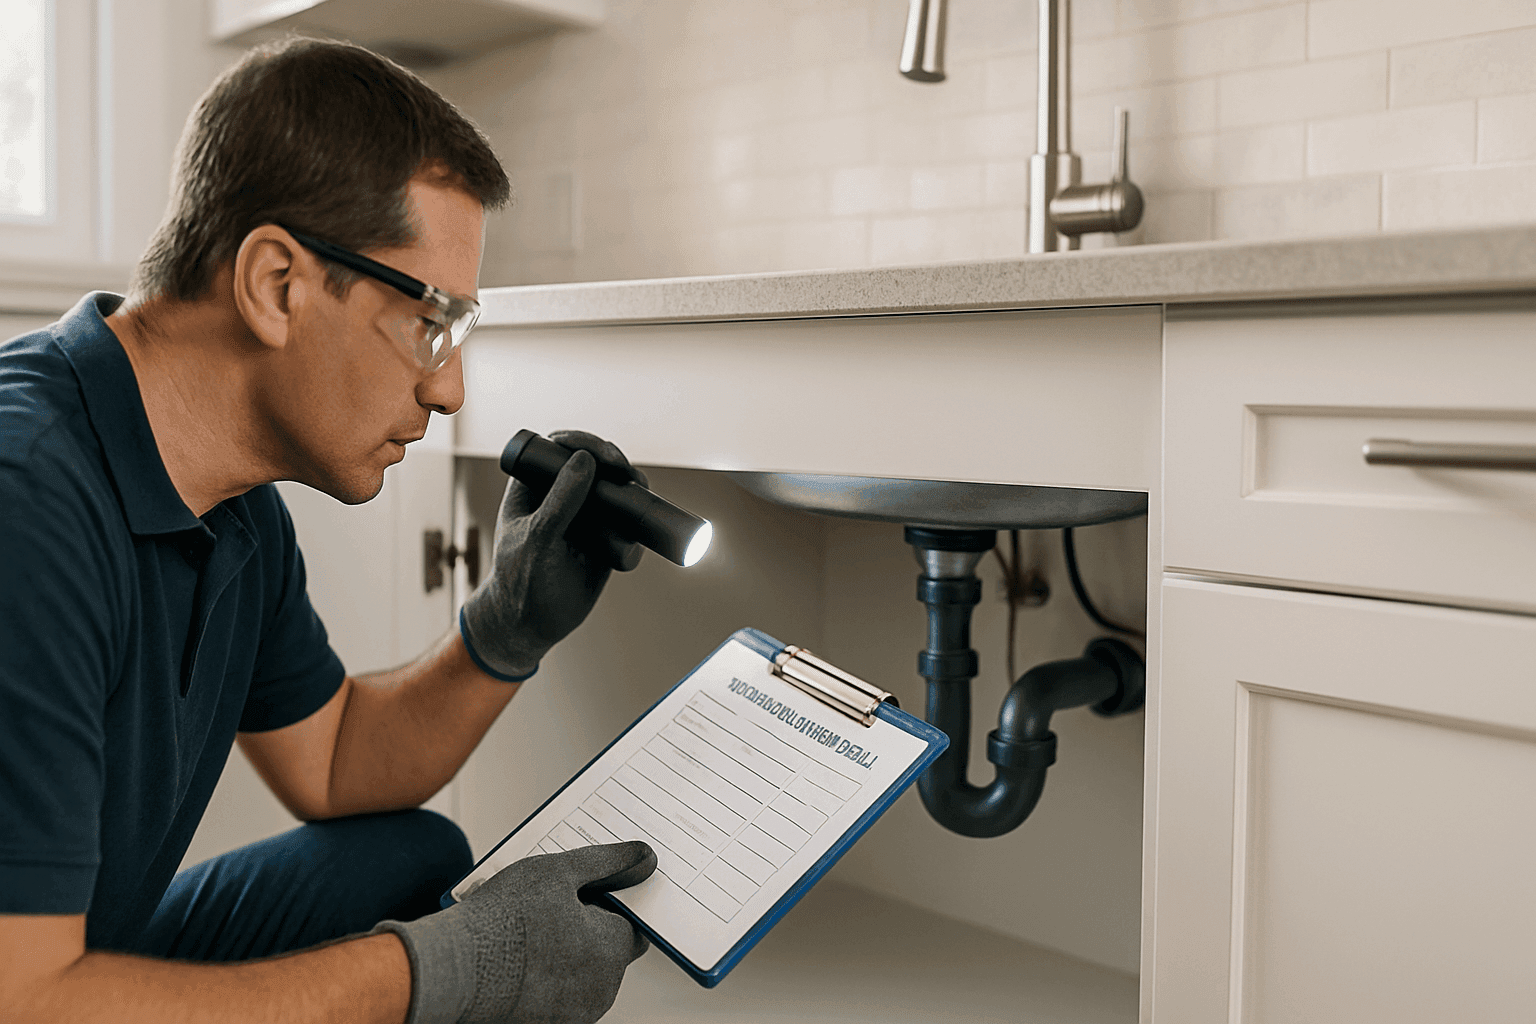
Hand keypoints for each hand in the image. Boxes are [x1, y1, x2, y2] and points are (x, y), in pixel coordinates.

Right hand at [373, 841, 656, 1023]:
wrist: (454, 970)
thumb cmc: (502, 921)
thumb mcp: (559, 872)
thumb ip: (608, 863)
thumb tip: (645, 857)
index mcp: (611, 949)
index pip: (632, 926)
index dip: (609, 908)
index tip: (583, 897)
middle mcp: (602, 988)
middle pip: (606, 952)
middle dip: (586, 932)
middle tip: (547, 912)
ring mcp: (575, 1013)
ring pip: (582, 976)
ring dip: (565, 957)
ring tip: (528, 937)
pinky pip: (558, 997)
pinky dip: (545, 981)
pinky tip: (518, 963)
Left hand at [461, 430, 644, 678]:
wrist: (531, 624)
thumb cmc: (520, 578)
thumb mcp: (537, 537)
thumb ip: (559, 501)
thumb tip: (584, 460)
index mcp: (533, 485)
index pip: (558, 449)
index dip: (581, 443)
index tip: (600, 456)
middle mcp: (561, 495)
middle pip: (593, 463)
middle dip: (613, 461)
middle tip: (625, 473)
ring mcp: (585, 516)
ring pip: (614, 489)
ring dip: (631, 485)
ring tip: (639, 492)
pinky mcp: (606, 538)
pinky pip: (628, 520)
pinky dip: (640, 515)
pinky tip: (645, 516)